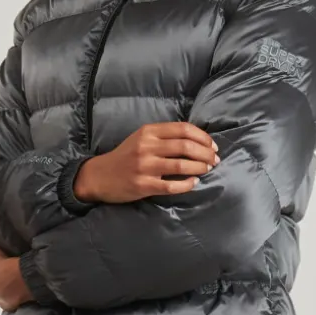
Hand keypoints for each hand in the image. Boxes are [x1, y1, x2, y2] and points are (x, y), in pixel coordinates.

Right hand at [72, 122, 219, 204]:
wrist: (100, 176)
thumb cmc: (125, 157)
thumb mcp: (141, 138)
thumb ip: (164, 136)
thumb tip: (195, 140)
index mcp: (149, 132)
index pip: (183, 129)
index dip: (202, 137)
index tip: (213, 145)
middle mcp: (147, 146)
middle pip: (186, 146)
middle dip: (206, 153)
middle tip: (215, 160)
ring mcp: (145, 166)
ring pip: (182, 165)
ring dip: (200, 167)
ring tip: (207, 169)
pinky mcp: (144, 185)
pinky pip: (172, 185)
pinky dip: (187, 184)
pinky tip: (194, 183)